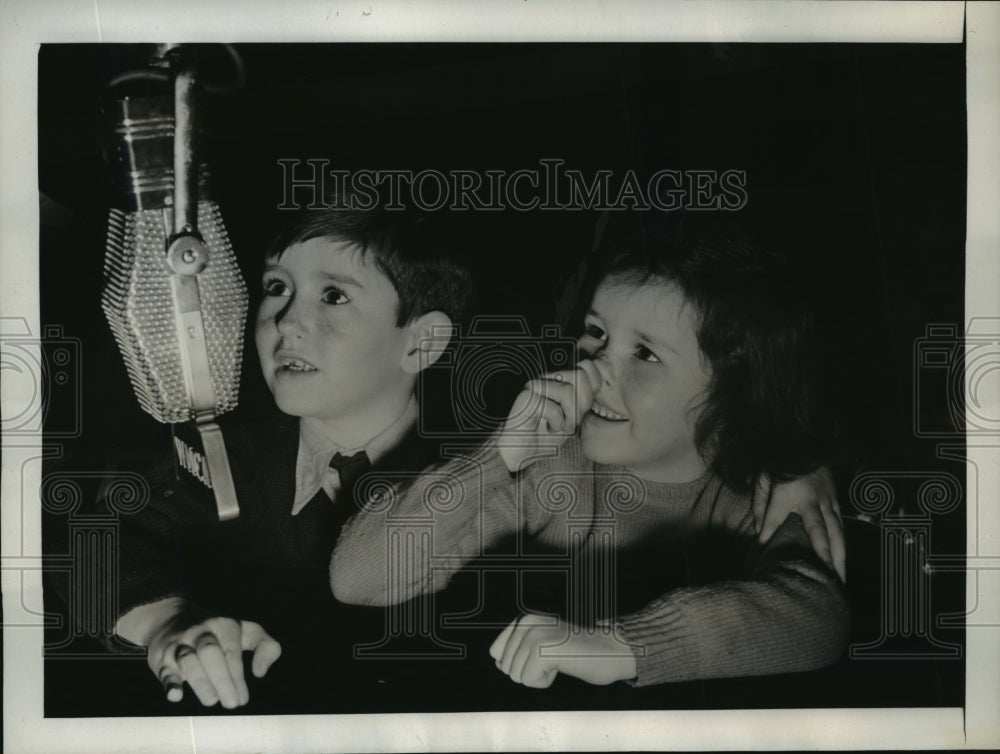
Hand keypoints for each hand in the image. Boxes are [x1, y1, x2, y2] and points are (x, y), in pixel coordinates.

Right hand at [146, 605, 281, 707]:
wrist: (169, 617)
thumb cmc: (217, 633)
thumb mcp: (244, 631)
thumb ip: (264, 645)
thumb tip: (260, 672)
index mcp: (224, 625)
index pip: (232, 650)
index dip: (238, 675)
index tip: (243, 699)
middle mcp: (201, 631)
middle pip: (210, 653)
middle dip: (222, 679)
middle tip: (231, 704)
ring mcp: (180, 643)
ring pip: (188, 659)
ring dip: (200, 681)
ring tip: (212, 701)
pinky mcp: (161, 656)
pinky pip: (164, 668)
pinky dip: (169, 682)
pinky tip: (175, 695)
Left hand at [488, 613, 636, 688]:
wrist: (611, 651)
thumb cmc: (580, 651)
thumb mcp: (543, 643)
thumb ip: (518, 647)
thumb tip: (496, 659)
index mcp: (525, 619)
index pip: (496, 653)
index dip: (520, 663)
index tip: (544, 655)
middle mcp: (527, 623)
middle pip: (506, 667)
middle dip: (530, 671)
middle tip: (555, 659)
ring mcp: (534, 635)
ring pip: (517, 676)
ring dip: (540, 676)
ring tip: (559, 661)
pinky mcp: (542, 650)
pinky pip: (529, 681)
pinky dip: (546, 682)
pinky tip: (563, 666)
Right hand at [498, 360, 601, 472]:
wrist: (522, 452)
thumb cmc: (546, 435)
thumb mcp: (574, 417)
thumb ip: (584, 399)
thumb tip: (594, 383)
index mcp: (559, 379)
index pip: (587, 367)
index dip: (590, 392)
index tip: (578, 411)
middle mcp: (546, 378)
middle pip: (580, 376)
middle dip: (580, 405)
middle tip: (568, 421)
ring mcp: (535, 386)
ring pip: (568, 391)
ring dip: (568, 417)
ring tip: (557, 426)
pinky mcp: (527, 398)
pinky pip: (554, 408)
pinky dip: (555, 424)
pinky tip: (546, 429)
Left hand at [753, 467, 845, 580]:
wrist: (802, 440)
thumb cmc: (780, 462)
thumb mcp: (763, 479)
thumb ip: (760, 506)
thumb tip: (760, 533)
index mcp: (789, 493)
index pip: (774, 518)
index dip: (768, 534)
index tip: (762, 551)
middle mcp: (811, 500)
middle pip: (820, 533)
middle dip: (824, 558)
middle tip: (828, 580)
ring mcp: (827, 499)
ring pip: (837, 531)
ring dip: (840, 555)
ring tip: (841, 576)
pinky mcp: (835, 497)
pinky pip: (841, 523)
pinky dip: (842, 541)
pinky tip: (843, 556)